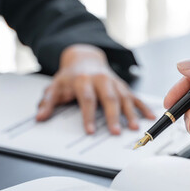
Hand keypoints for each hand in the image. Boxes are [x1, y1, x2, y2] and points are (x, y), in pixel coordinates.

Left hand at [35, 44, 154, 134]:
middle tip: (115, 132)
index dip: (88, 115)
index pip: (86, 99)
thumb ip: (48, 102)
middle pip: (108, 98)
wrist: (84, 58)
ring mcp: (114, 82)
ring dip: (130, 113)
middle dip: (113, 116)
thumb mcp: (55, 87)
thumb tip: (40, 117)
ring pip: (124, 97)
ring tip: (134, 128)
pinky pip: (134, 96)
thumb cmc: (70, 77)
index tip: (90, 131)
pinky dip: (143, 107)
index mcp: (83, 80)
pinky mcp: (123, 86)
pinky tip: (149, 117)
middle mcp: (101, 79)